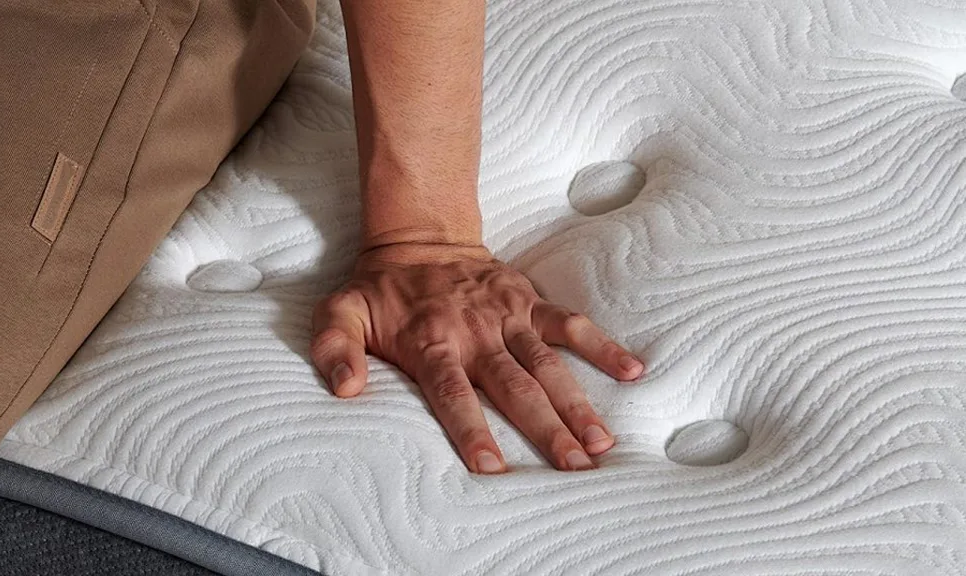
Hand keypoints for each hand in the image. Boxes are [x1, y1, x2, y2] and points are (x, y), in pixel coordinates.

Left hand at [310, 242, 644, 472]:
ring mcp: (508, 317)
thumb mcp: (339, 313)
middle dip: (543, 428)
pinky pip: (570, 323)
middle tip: (573, 466)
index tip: (492, 467)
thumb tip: (345, 389)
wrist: (419, 238)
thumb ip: (335, 349)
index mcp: (431, 342)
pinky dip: (602, 344)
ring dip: (577, 402)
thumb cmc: (380, 289)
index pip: (452, 392)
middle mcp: (474, 333)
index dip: (471, 428)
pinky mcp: (529, 302)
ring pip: (547, 363)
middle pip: (512, 386)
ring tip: (601, 441)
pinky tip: (634, 371)